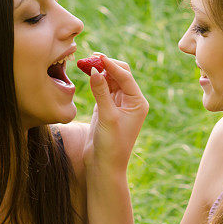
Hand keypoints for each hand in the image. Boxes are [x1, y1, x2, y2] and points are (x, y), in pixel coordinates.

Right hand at [84, 54, 148, 170]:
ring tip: (84, 64)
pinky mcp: (107, 108)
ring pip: (110, 80)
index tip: (96, 57)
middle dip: (105, 65)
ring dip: (99, 71)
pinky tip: (87, 75)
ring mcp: (118, 104)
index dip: (111, 65)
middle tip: (88, 59)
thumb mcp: (107, 117)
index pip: (125, 77)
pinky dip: (95, 81)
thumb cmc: (111, 145)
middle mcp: (131, 101)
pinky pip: (103, 88)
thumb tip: (95, 69)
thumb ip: (101, 92)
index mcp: (138, 103)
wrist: (104, 166)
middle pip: (120, 74)